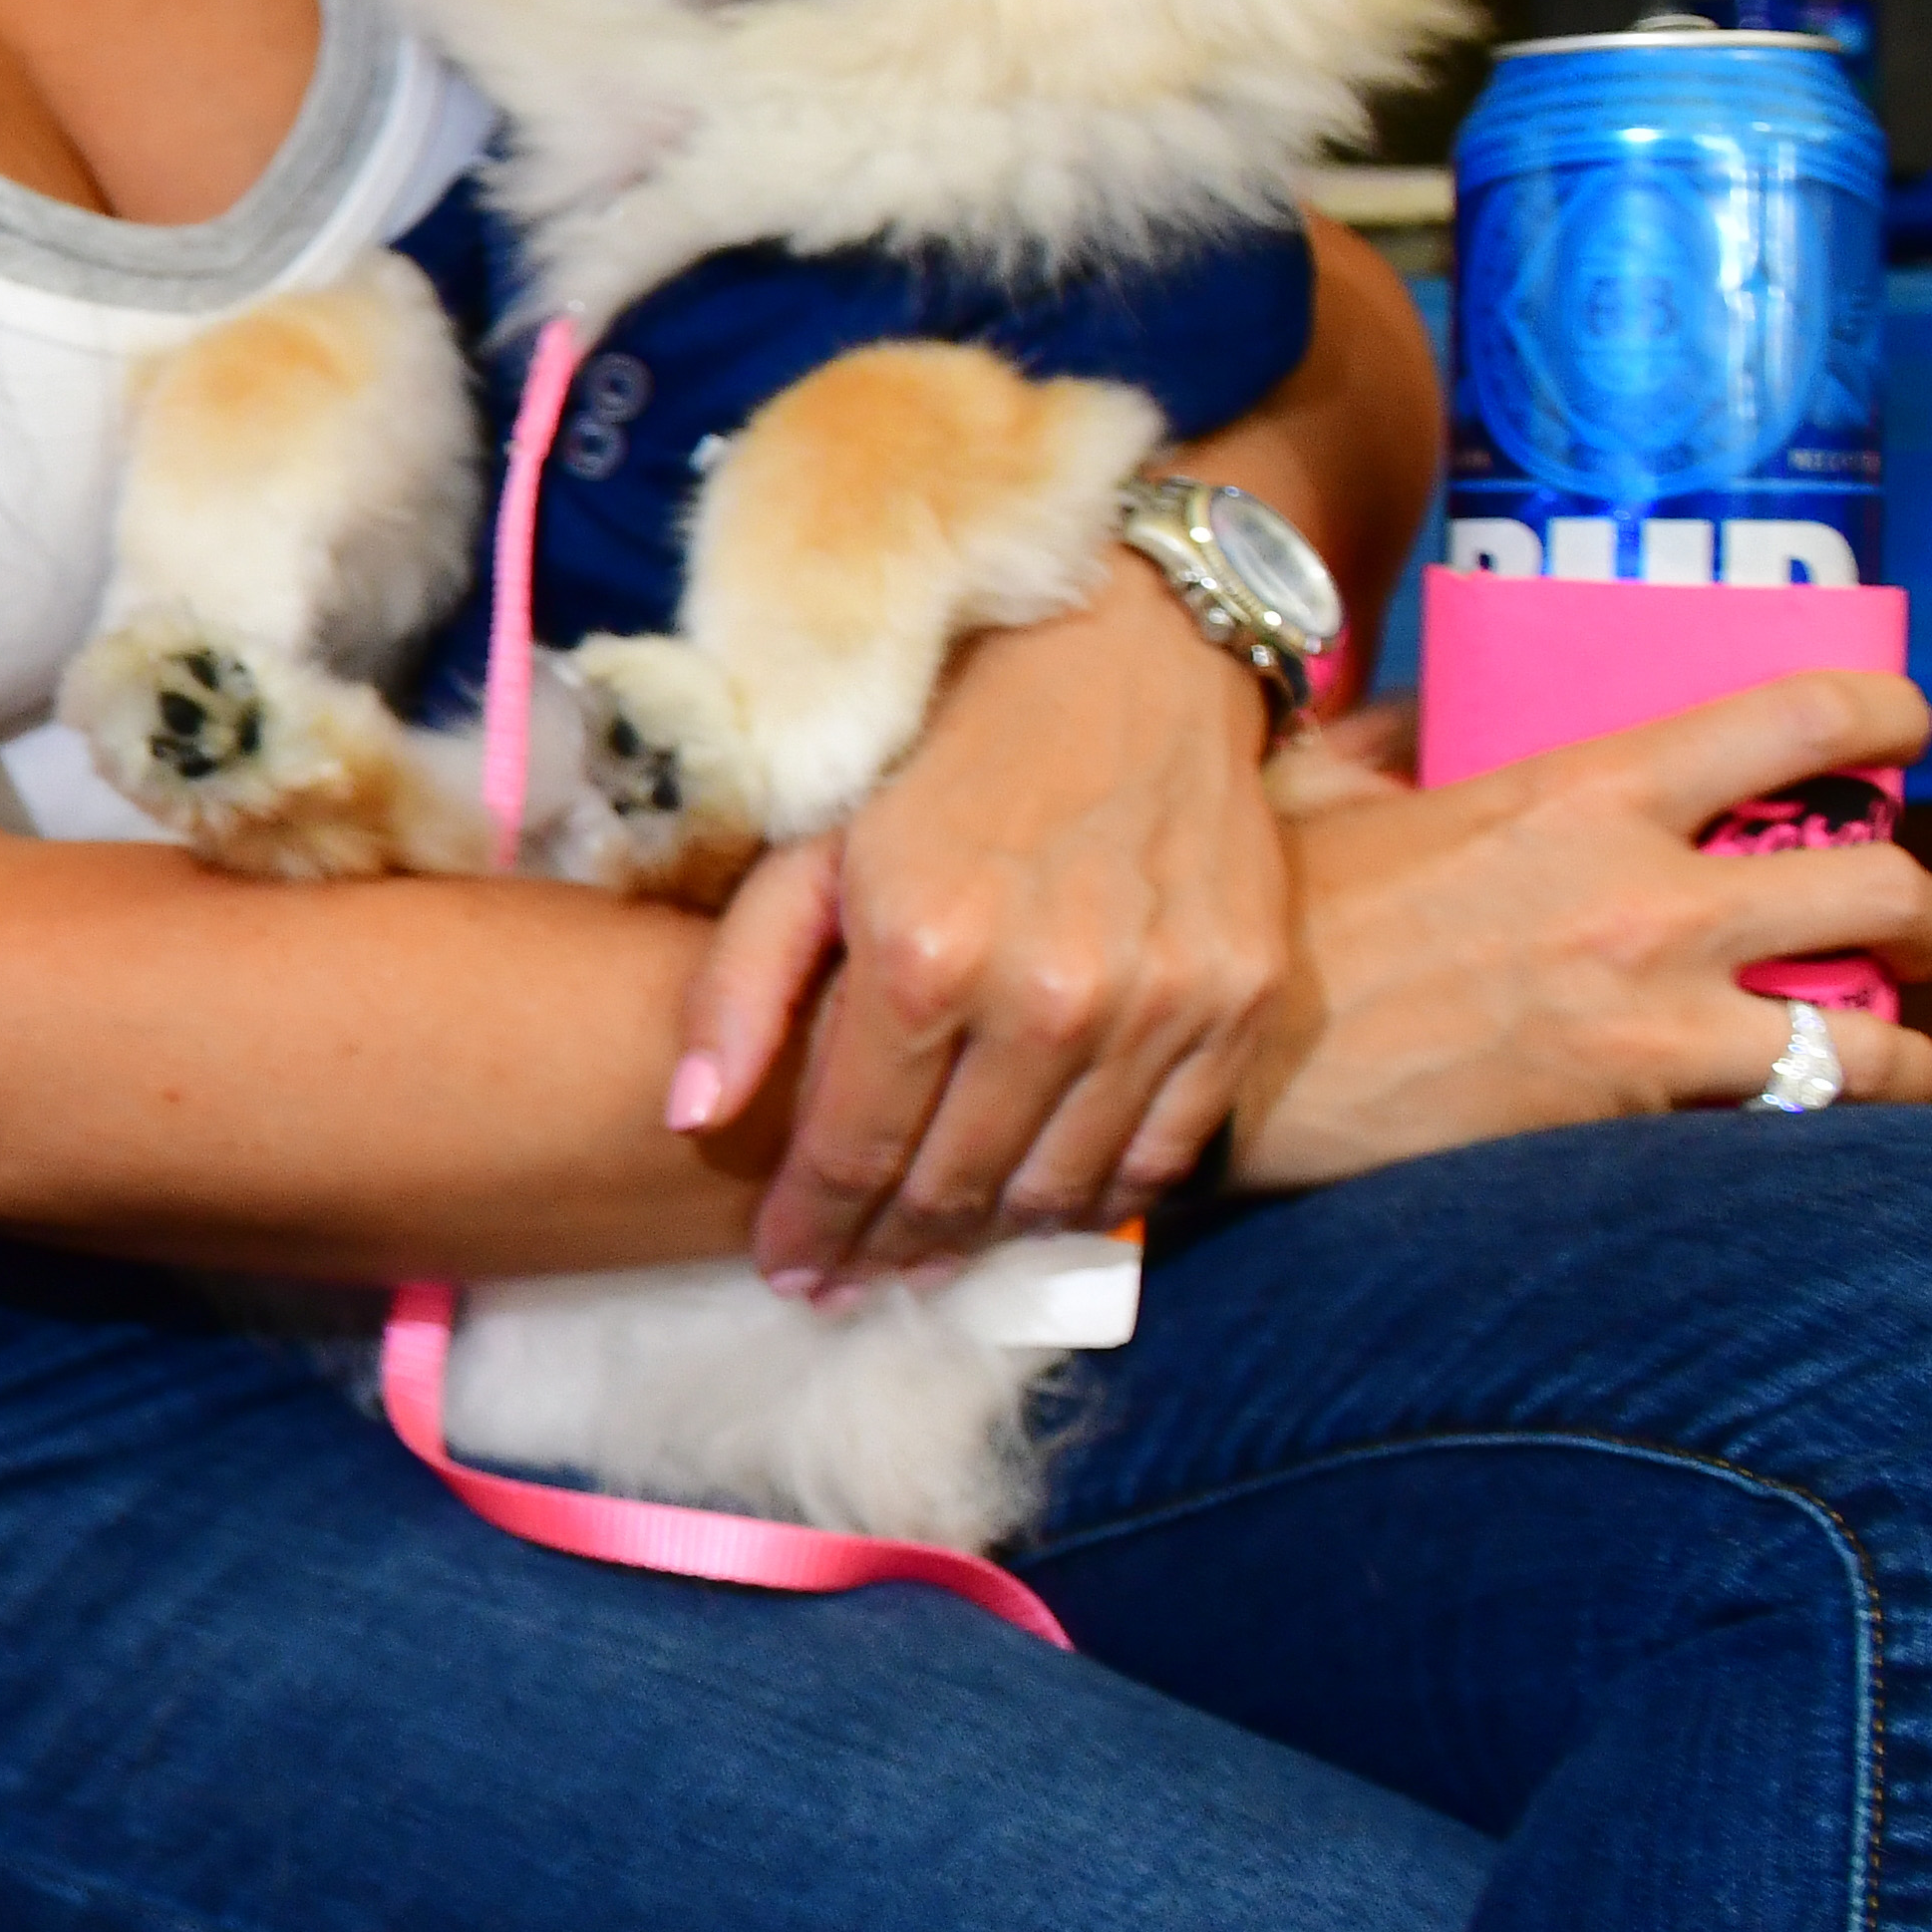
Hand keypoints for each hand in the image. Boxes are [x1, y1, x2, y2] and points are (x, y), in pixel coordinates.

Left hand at [679, 566, 1298, 1287]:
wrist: (1131, 654)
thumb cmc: (943, 749)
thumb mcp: (811, 845)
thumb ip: (741, 984)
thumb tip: (690, 1120)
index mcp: (922, 952)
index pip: (854, 1150)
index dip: (815, 1228)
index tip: (789, 1272)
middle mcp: (1048, 995)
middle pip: (954, 1187)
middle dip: (890, 1248)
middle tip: (854, 1277)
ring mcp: (1160, 1005)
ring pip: (1059, 1190)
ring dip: (988, 1240)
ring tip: (935, 1252)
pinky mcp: (1241, 1003)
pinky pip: (1162, 1155)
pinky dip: (1096, 1198)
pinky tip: (1041, 1207)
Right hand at [1228, 672, 1931, 1184]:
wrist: (1229, 1078)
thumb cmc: (1269, 929)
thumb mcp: (1321, 794)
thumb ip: (1390, 739)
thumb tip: (1411, 708)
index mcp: (1585, 792)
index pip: (1802, 718)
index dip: (1890, 714)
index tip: (1905, 731)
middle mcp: (1651, 897)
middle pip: (1885, 883)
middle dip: (1926, 911)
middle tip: (1906, 928)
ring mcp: (1656, 1015)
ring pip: (1872, 1033)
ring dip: (1904, 1045)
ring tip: (1893, 1054)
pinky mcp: (1640, 1117)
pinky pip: (1798, 1122)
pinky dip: (1838, 1130)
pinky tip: (1829, 1136)